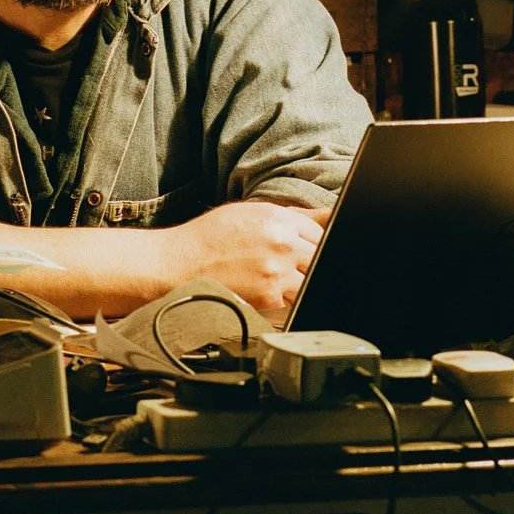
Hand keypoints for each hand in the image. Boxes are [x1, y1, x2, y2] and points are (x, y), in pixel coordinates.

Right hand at [168, 200, 328, 321]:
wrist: (180, 262)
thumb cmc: (211, 237)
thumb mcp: (253, 213)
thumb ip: (297, 216)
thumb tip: (332, 213)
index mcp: (279, 218)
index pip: (322, 231)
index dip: (317, 243)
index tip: (308, 250)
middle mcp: (282, 242)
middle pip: (322, 256)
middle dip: (313, 263)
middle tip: (294, 267)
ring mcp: (277, 271)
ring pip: (312, 280)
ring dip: (302, 282)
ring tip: (278, 279)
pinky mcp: (269, 296)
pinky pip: (294, 300)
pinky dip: (286, 298)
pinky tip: (266, 291)